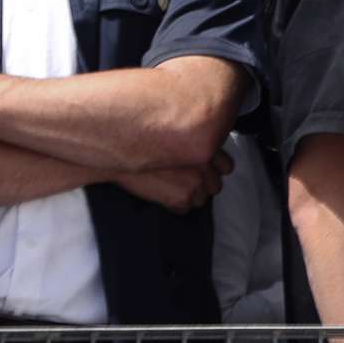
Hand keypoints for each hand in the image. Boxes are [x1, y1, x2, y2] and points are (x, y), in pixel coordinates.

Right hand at [116, 149, 235, 212]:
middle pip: (215, 185)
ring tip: (169, 186)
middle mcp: (205, 165)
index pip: (226, 166)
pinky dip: (174, 204)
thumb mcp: (172, 134)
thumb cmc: (139, 140)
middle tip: (183, 179)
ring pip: (202, 199)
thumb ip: (191, 142)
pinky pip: (185, 208)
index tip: (203, 169)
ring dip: (189, 195)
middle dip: (202, 184)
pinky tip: (161, 193)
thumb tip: (201, 151)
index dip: (214, 169)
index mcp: (206, 147)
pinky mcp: (182, 199)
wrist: (117, 154)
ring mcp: (195, 183)